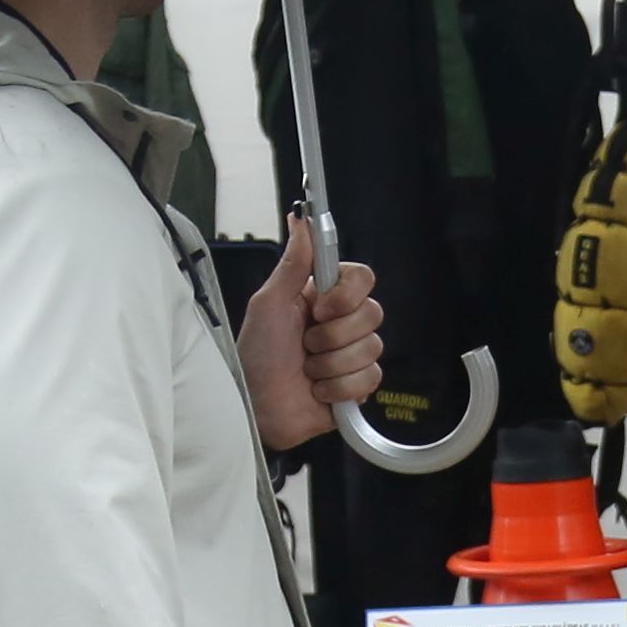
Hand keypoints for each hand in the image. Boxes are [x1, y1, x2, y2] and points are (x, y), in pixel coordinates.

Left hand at [242, 248, 381, 451]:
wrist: (255, 407)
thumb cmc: (254, 356)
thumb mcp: (268, 303)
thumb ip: (292, 262)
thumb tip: (302, 219)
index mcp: (323, 297)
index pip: (362, 278)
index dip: (346, 295)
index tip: (320, 308)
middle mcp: (341, 323)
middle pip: (372, 314)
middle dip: (333, 335)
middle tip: (305, 345)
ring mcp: (351, 355)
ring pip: (371, 348)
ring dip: (330, 364)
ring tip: (307, 371)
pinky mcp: (357, 386)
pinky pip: (370, 378)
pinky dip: (338, 388)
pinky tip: (319, 391)